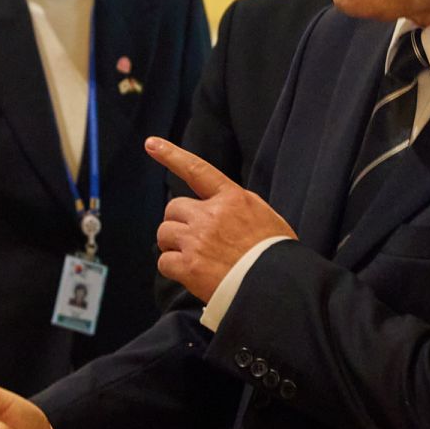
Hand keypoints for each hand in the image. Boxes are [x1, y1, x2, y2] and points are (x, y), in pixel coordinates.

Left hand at [141, 138, 293, 303]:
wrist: (277, 284)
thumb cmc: (276, 254)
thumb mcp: (266, 217)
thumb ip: (239, 207)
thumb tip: (224, 206)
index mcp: (233, 198)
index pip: (197, 170)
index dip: (172, 155)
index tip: (151, 144)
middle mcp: (211, 215)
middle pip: (173, 208)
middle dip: (178, 222)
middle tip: (192, 239)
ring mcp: (197, 240)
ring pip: (164, 233)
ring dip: (172, 244)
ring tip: (193, 257)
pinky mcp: (189, 266)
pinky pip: (164, 261)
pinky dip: (173, 268)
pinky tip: (189, 274)